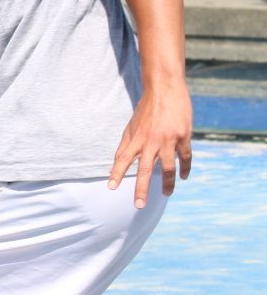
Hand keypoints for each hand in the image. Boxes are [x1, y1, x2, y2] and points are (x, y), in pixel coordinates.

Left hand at [108, 83, 192, 207]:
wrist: (164, 89)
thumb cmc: (146, 109)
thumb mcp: (132, 125)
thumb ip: (127, 144)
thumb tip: (118, 161)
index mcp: (135, 137)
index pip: (122, 159)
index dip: (116, 173)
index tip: (110, 187)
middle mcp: (150, 140)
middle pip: (144, 169)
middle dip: (141, 188)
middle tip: (138, 205)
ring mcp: (168, 139)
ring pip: (167, 168)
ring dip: (166, 183)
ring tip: (165, 194)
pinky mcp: (183, 136)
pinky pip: (185, 157)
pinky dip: (185, 168)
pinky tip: (183, 177)